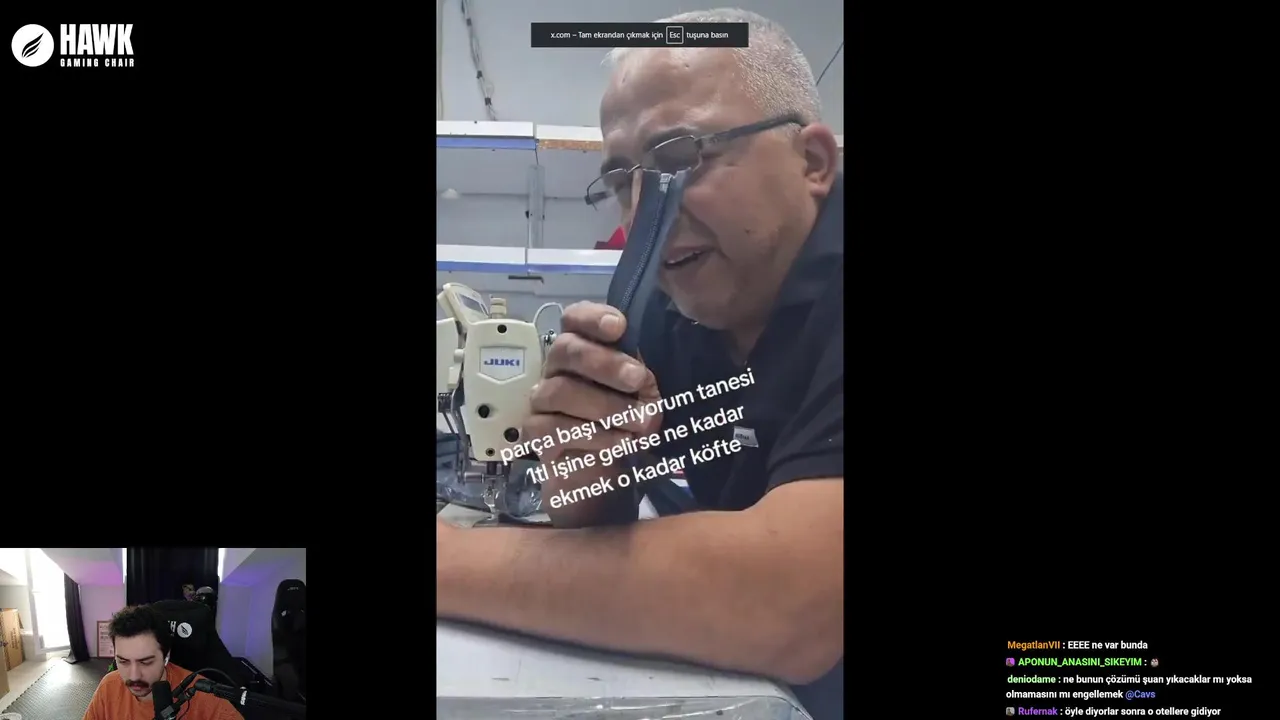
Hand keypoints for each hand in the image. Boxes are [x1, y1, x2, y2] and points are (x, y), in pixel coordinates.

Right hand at [525, 302, 662, 462]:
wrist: (608, 468)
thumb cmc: (629, 420)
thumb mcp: (646, 394)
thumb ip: (643, 375)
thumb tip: (646, 370)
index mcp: (584, 348)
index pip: (574, 319)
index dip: (592, 318)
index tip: (619, 327)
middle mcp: (558, 369)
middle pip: (565, 349)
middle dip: (604, 362)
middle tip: (638, 378)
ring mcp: (543, 400)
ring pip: (559, 390)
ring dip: (604, 406)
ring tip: (639, 421)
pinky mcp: (536, 433)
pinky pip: (553, 428)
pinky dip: (592, 435)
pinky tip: (619, 441)